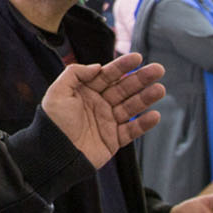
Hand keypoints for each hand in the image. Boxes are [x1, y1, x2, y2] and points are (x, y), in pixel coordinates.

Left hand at [38, 53, 167, 166]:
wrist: (54, 155)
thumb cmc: (52, 123)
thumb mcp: (57, 92)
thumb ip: (75, 73)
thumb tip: (98, 66)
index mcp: (85, 91)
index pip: (107, 75)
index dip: (122, 66)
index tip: (138, 57)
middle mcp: (98, 104)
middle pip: (123, 88)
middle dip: (141, 79)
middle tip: (158, 69)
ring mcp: (107, 121)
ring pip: (131, 107)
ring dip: (146, 98)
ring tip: (160, 89)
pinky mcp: (113, 140)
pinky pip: (132, 131)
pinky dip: (144, 124)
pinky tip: (154, 115)